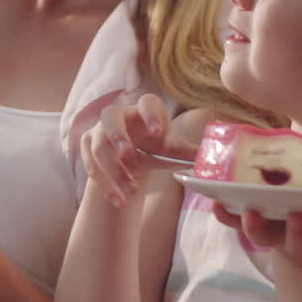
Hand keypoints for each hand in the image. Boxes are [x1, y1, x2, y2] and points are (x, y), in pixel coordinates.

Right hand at [80, 94, 196, 206]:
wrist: (131, 159)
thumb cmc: (155, 149)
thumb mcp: (172, 150)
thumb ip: (189, 152)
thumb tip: (214, 157)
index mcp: (143, 111)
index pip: (147, 102)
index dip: (151, 114)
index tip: (159, 132)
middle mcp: (118, 116)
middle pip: (110, 116)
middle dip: (118, 134)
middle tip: (127, 153)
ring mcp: (99, 130)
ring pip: (100, 147)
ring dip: (113, 171)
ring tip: (131, 192)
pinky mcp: (87, 146)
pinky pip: (91, 165)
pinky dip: (105, 184)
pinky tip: (118, 199)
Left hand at [213, 203, 301, 273]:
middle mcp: (298, 240)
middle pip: (296, 239)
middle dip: (297, 230)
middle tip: (296, 215)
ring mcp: (274, 237)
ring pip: (261, 235)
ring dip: (253, 224)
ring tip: (248, 208)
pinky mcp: (253, 230)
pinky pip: (233, 224)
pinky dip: (223, 214)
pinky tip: (213, 200)